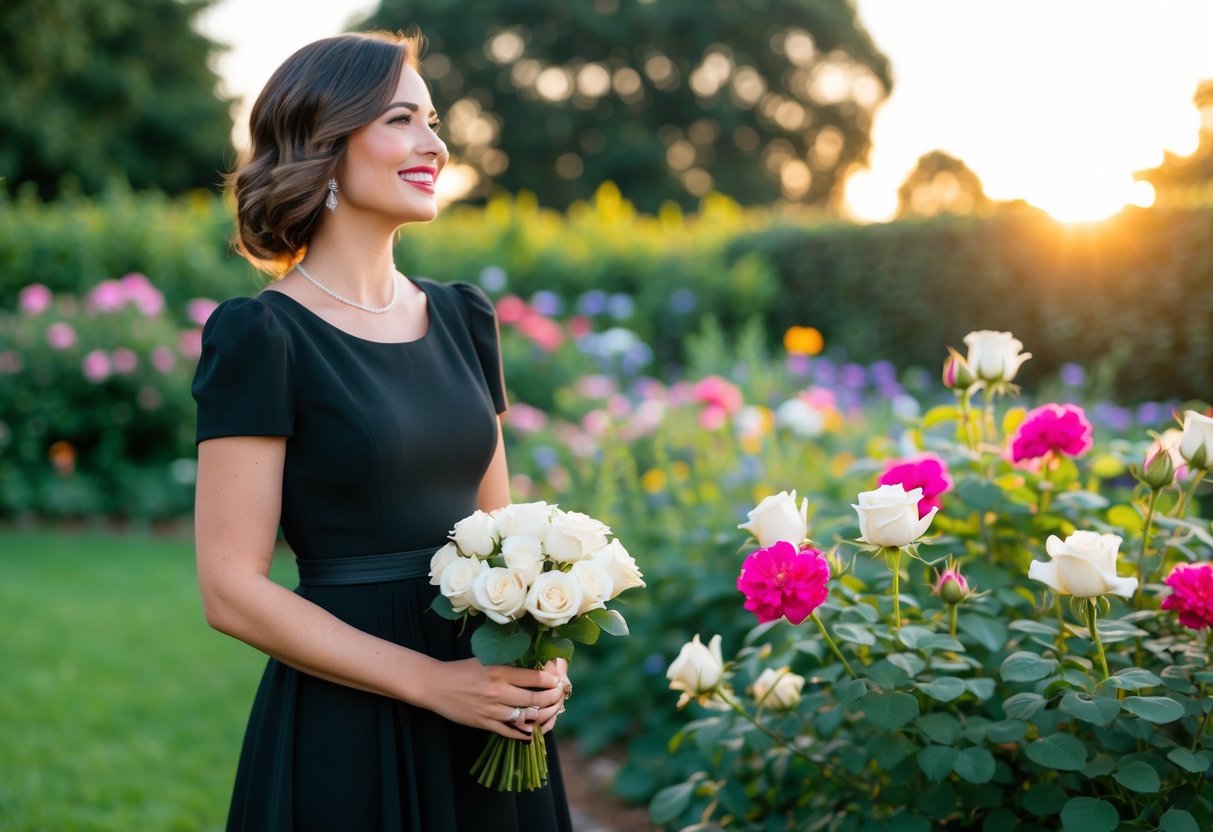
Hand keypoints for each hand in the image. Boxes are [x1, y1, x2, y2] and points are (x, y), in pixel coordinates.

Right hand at [423, 658, 565, 739]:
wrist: (436, 685)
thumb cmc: (462, 670)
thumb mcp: (486, 660)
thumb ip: (508, 664)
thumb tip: (533, 665)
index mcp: (498, 671)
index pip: (533, 678)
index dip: (550, 681)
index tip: (558, 680)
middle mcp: (497, 691)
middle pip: (533, 699)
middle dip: (551, 699)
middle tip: (559, 696)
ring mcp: (491, 710)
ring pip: (524, 717)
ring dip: (540, 716)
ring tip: (549, 712)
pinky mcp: (483, 723)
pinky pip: (509, 731)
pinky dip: (524, 732)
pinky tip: (533, 730)